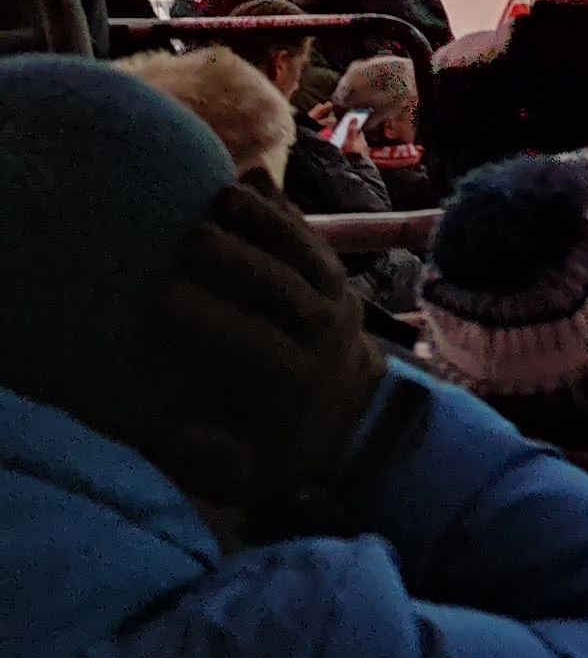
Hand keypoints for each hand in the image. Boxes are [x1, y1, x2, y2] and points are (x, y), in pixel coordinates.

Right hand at [127, 183, 385, 516]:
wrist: (358, 419)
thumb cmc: (286, 448)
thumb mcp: (251, 475)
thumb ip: (208, 460)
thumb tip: (167, 436)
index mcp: (298, 381)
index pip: (255, 344)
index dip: (211, 320)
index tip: (159, 299)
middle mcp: (323, 333)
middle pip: (284, 288)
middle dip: (237, 261)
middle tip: (185, 239)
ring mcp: (337, 297)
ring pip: (305, 253)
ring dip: (265, 222)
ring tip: (219, 195)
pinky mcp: (338, 274)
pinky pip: (314, 237)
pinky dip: (284, 210)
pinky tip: (250, 182)